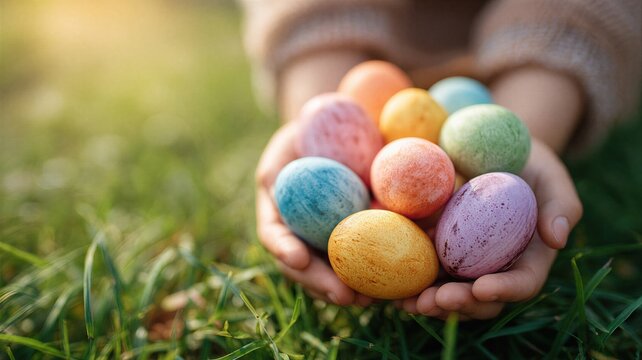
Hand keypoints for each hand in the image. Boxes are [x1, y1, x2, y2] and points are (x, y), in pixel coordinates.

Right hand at [255, 121, 373, 305]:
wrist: (333, 132)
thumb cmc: (302, 139)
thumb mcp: (283, 149)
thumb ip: (278, 171)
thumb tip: (286, 184)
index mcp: (279, 215)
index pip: (274, 236)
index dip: (284, 249)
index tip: (298, 258)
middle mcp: (301, 234)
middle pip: (306, 268)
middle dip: (324, 284)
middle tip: (345, 296)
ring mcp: (326, 238)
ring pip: (335, 271)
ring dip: (353, 288)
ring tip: (372, 299)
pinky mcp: (359, 235)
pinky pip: (367, 256)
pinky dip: (380, 270)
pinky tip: (399, 280)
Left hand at [397, 139, 582, 319]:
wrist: (489, 149)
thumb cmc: (528, 163)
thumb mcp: (551, 175)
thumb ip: (561, 204)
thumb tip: (558, 237)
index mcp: (529, 257)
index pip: (522, 282)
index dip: (504, 289)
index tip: (482, 288)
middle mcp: (495, 267)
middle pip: (481, 298)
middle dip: (459, 304)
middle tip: (436, 300)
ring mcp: (463, 262)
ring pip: (449, 293)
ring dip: (429, 303)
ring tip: (410, 304)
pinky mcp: (435, 250)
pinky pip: (422, 271)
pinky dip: (408, 283)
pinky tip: (391, 289)